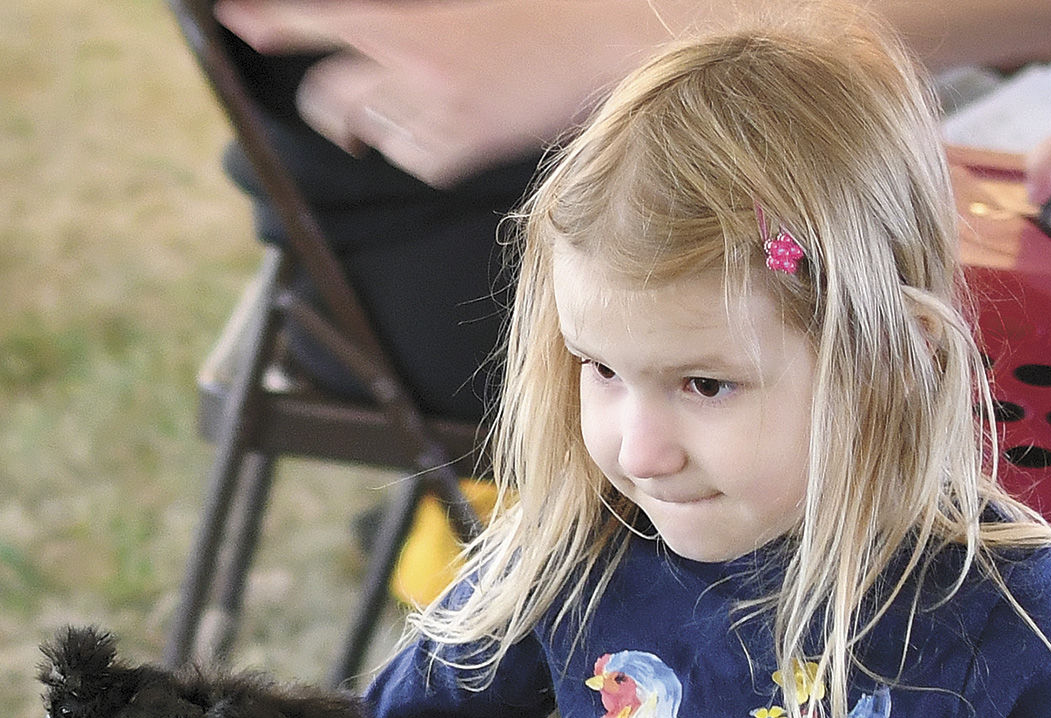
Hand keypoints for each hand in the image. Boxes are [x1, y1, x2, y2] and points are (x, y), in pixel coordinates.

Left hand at [214, 0, 669, 185]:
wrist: (604, 44)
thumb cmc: (541, 15)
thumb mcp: (466, 7)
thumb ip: (408, 23)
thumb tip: (367, 40)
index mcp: (410, 20)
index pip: (318, 20)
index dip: (271, 22)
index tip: (235, 21)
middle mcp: (413, 66)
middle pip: (328, 97)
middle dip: (326, 107)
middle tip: (338, 114)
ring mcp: (436, 114)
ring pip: (375, 132)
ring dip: (389, 125)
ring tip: (435, 107)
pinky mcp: (462, 151)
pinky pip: (417, 158)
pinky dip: (428, 148)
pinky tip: (465, 125)